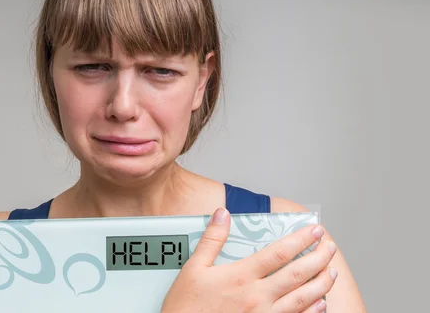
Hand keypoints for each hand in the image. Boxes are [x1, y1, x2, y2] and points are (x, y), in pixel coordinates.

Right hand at [160, 208, 337, 312]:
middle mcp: (256, 296)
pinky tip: (320, 304)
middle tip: (329, 247)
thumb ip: (212, 239)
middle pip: (296, 274)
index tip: (314, 230)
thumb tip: (223, 215)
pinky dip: (311, 311)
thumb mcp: (193, 268)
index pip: (279, 253)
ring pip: (301, 298)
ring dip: (320, 283)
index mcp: (240, 276)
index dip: (300, 240)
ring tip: (331, 271)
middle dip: (317, 258)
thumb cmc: (186, 306)